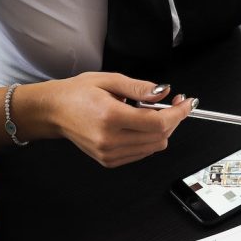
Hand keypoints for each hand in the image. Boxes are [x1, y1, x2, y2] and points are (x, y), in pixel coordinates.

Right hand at [41, 72, 195, 166]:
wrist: (53, 112)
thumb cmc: (77, 94)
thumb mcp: (109, 80)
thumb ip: (140, 88)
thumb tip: (163, 92)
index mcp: (110, 117)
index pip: (158, 123)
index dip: (178, 113)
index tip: (187, 103)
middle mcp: (110, 139)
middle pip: (160, 136)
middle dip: (173, 119)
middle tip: (173, 103)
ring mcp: (110, 153)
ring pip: (154, 146)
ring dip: (162, 130)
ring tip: (150, 113)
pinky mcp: (109, 161)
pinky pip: (142, 152)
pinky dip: (149, 139)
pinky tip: (139, 125)